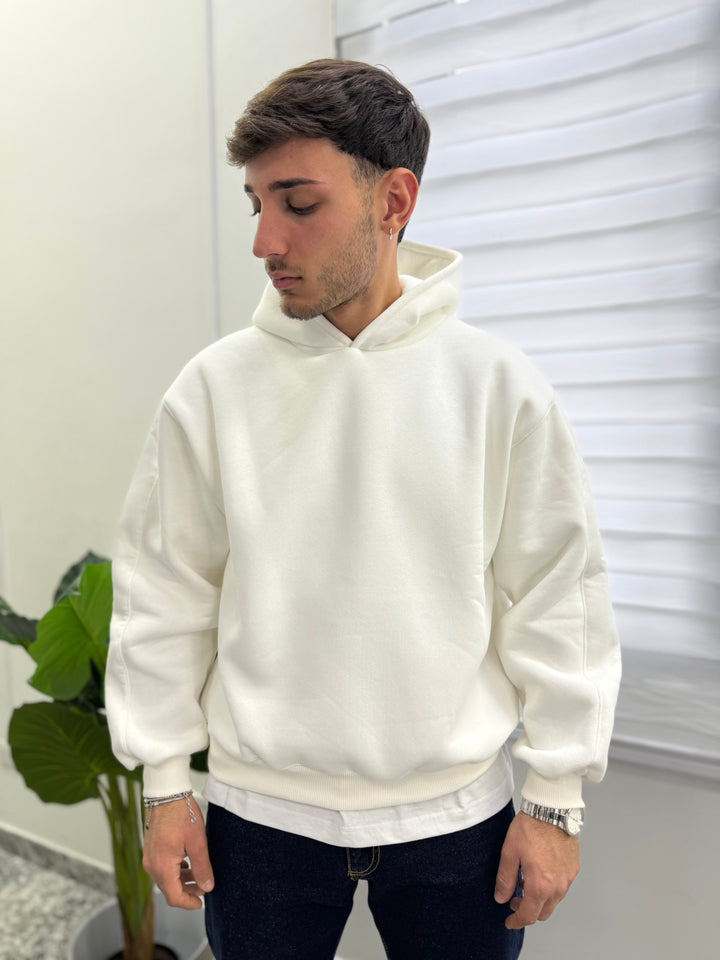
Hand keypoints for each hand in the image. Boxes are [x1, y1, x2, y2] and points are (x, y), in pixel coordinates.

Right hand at [142, 795, 213, 909]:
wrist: (166, 793)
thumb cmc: (182, 813)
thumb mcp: (197, 842)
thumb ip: (202, 867)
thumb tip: (207, 887)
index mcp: (162, 866)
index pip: (174, 896)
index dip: (188, 903)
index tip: (201, 903)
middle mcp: (151, 864)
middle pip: (168, 888)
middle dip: (187, 891)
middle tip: (204, 886)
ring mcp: (148, 856)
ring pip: (165, 878)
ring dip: (181, 880)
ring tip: (198, 873)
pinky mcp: (150, 848)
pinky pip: (161, 867)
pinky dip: (174, 870)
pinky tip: (186, 862)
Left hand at [494, 811, 578, 928]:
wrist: (552, 809)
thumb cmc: (530, 827)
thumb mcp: (509, 852)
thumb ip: (505, 879)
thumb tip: (501, 898)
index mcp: (540, 885)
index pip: (529, 915)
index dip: (517, 921)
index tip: (509, 921)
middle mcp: (557, 886)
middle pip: (543, 912)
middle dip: (528, 911)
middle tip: (514, 900)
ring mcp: (568, 878)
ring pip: (554, 901)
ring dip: (540, 900)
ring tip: (525, 883)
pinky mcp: (574, 868)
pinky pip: (562, 887)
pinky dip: (550, 888)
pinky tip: (540, 874)